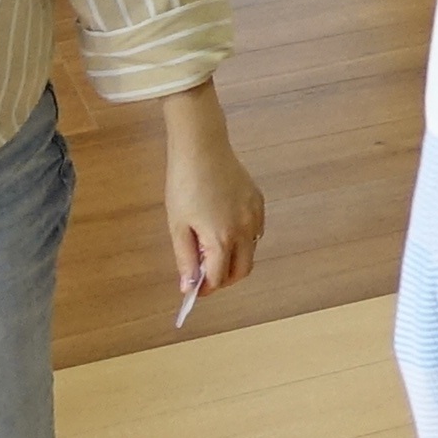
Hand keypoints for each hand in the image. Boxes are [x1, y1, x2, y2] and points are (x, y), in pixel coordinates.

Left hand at [157, 85, 264, 306]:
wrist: (202, 148)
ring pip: (250, 252)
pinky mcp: (259, 202)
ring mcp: (255, 215)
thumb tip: (189, 287)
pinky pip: (255, 232)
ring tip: (210, 248)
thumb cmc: (184, 186)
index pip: (219, 278)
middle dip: (223, 279)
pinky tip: (223, 228)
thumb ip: (185, 259)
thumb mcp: (178, 226)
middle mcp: (245, 230)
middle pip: (242, 271)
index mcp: (221, 238)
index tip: (193, 289)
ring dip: (233, 260)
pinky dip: (242, 240)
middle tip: (204, 274)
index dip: (205, 289)